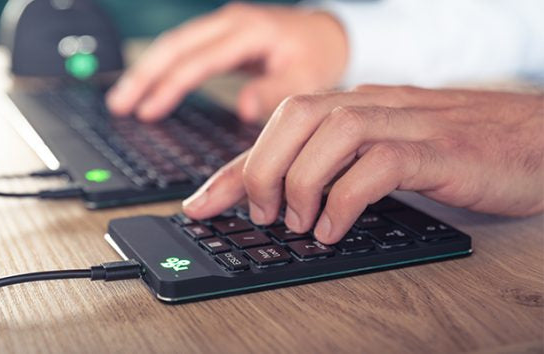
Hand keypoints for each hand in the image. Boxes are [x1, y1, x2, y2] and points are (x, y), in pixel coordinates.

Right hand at [106, 2, 347, 121]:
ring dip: (147, 70)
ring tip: (123, 100)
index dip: (169, 86)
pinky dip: (164, 69)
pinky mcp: (221, 37)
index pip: (198, 59)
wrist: (327, 35)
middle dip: (143, 74)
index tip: (147, 111)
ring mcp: (223, 26)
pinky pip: (184, 50)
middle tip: (118, 104)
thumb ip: (276, 91)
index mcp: (248, 30)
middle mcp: (230, 22)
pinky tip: (150, 87)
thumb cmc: (319, 56)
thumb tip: (243, 107)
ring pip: (174, 44)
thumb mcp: (308, 77)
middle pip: (174, 44)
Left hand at [182, 86, 543, 243]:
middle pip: (294, 117)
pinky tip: (335, 227)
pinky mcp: (437, 149)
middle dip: (261, 169)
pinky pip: (376, 165)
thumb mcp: (387, 154)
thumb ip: (340, 168)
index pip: (278, 127)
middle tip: (262, 215)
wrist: (535, 140)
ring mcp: (406, 122)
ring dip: (300, 184)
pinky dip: (345, 199)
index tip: (200, 203)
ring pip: (329, 133)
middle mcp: (373, 105)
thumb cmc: (459, 150)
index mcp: (356, 105)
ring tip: (298, 223)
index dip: (232, 167)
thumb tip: (289, 202)